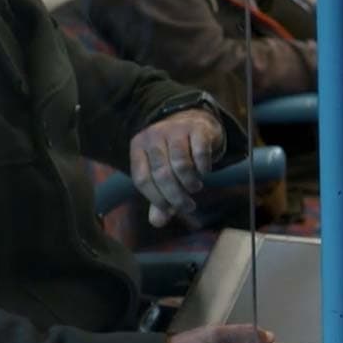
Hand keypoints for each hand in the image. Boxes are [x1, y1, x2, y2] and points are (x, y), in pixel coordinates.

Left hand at [131, 109, 223, 226]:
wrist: (193, 120)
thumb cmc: (173, 153)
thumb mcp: (162, 173)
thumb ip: (159, 198)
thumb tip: (157, 222)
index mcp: (138, 147)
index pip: (142, 179)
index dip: (155, 199)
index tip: (169, 210)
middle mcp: (153, 136)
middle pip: (162, 174)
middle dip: (176, 196)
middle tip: (188, 207)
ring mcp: (175, 129)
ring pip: (181, 164)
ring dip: (190, 183)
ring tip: (195, 188)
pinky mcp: (196, 127)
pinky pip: (199, 153)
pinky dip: (203, 168)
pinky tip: (204, 171)